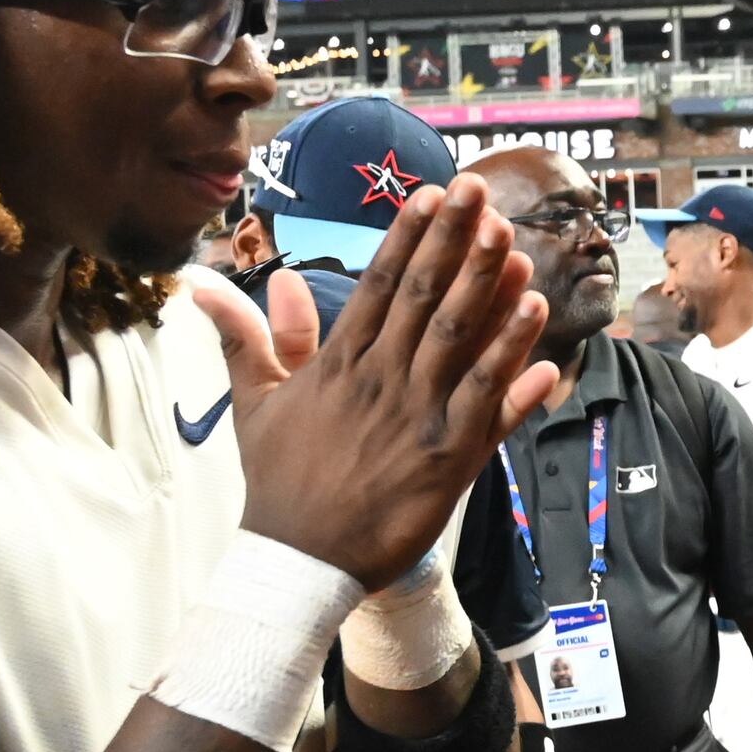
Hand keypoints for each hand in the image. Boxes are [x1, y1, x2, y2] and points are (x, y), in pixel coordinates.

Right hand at [187, 177, 562, 589]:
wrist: (296, 560)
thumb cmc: (278, 480)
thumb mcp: (253, 402)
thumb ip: (248, 337)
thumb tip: (211, 286)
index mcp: (338, 363)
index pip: (377, 285)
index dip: (408, 237)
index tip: (432, 194)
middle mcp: (379, 381)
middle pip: (423, 298)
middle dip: (454, 242)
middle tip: (481, 191)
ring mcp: (416, 419)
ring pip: (459, 343)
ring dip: (491, 292)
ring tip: (517, 246)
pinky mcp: (447, 460)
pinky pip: (488, 407)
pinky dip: (516, 372)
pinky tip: (542, 335)